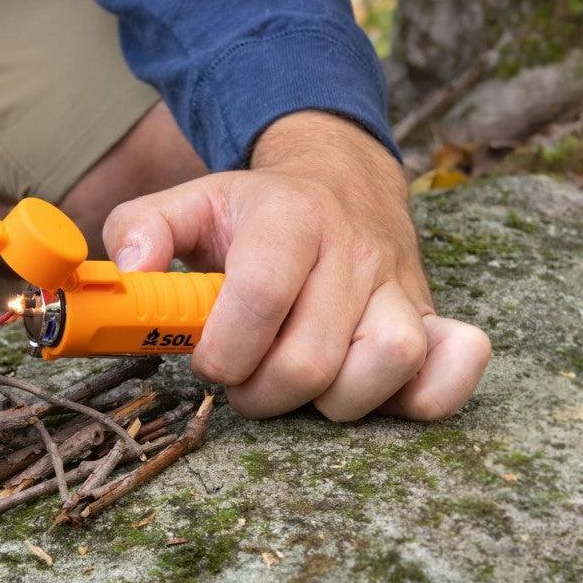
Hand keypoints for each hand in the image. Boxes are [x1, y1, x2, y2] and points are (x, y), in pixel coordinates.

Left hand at [101, 112, 489, 420]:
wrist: (342, 182)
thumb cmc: (257, 211)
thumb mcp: (193, 201)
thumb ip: (141, 228)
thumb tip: (129, 272)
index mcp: (291, 220)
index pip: (261, 297)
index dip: (224, 350)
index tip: (208, 362)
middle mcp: (355, 253)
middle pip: (311, 359)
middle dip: (262, 392)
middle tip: (247, 378)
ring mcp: (401, 288)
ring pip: (386, 366)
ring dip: (331, 401)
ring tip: (303, 384)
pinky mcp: (433, 319)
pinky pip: (453, 370)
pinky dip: (422, 397)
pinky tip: (373, 393)